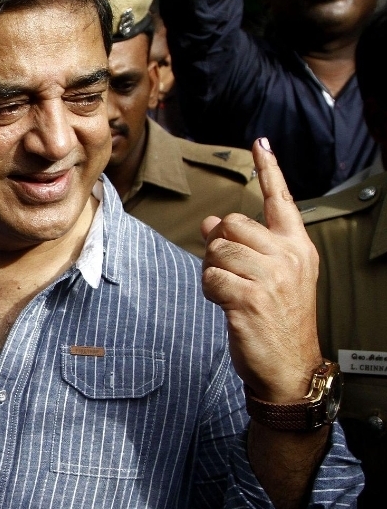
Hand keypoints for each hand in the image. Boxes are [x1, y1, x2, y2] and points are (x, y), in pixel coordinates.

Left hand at [200, 138, 322, 403]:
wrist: (288, 366)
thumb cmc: (275, 320)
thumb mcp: (269, 277)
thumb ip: (244, 246)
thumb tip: (211, 221)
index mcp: (297, 248)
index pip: (280, 200)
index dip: (269, 170)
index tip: (260, 142)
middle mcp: (288, 257)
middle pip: (231, 224)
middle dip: (220, 247)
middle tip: (232, 275)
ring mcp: (270, 277)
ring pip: (217, 250)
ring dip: (212, 270)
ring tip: (231, 292)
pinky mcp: (249, 297)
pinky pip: (210, 277)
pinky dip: (209, 290)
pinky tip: (226, 305)